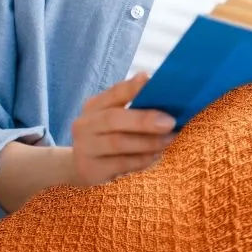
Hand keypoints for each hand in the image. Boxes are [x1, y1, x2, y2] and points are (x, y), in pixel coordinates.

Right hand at [70, 71, 177, 185]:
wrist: (81, 166)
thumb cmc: (106, 135)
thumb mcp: (112, 116)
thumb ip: (132, 103)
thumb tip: (154, 84)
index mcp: (94, 105)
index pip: (113, 93)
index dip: (131, 87)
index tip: (151, 82)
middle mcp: (85, 124)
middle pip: (113, 119)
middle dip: (143, 120)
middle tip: (170, 122)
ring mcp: (86, 147)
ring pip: (118, 142)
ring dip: (148, 141)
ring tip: (169, 139)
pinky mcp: (92, 169)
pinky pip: (121, 163)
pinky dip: (142, 159)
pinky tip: (156, 155)